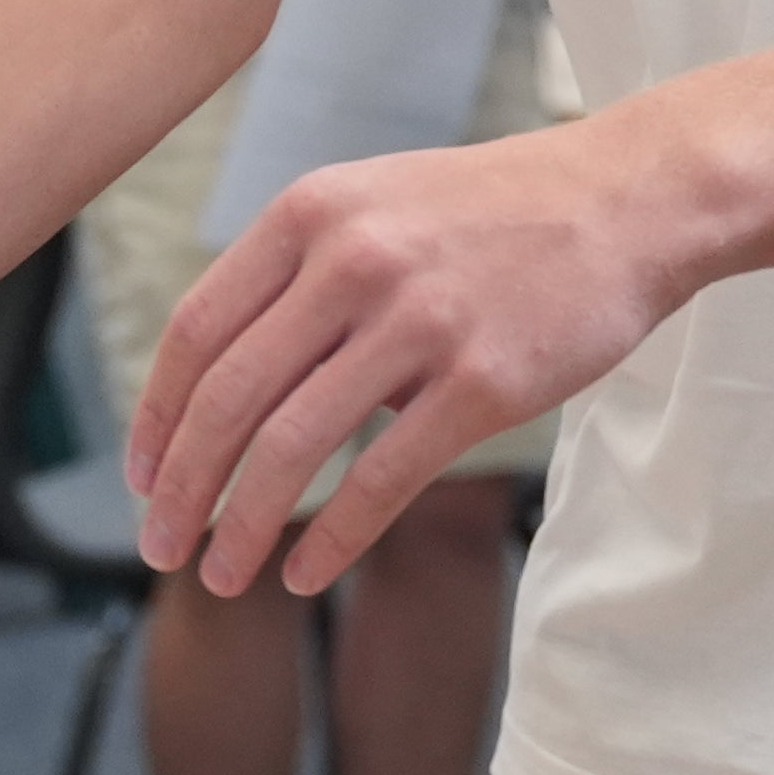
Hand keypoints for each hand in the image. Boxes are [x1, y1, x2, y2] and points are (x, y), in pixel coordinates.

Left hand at [129, 130, 676, 599]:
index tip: (142, 477)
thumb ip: (304, 275)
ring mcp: (420, 320)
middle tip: (160, 548)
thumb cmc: (500, 211)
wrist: (632, 199)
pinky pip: (381, 479)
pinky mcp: (482, 381)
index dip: (157, 417)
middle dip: (182, 489)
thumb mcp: (381, 202)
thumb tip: (229, 385)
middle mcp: (355, 260)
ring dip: (242, 527)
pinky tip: (307, 573)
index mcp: (314, 212)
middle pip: (229, 399)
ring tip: (222, 575)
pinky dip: (332, 540)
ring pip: (291, 447)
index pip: (197, 330)